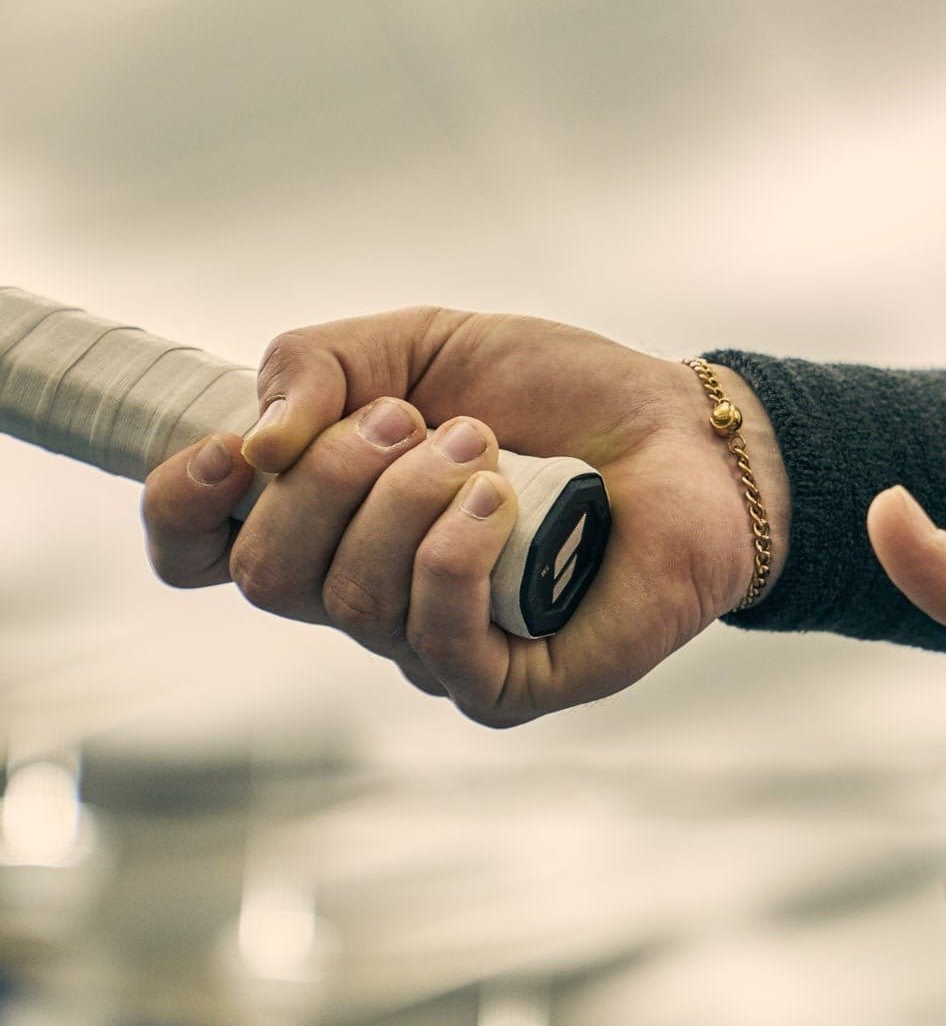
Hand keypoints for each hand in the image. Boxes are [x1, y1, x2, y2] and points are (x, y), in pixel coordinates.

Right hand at [141, 308, 788, 725]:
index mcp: (330, 518)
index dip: (185, 506)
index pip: (200, 551)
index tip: (237, 448)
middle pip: (269, 576)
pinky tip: (499, 505)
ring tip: (483, 448)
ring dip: (408, 500)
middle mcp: (367, 592)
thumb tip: (254, 443)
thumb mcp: (423, 342)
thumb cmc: (558, 396)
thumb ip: (315, 364)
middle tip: (415, 421)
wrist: (681, 437)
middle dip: (330, 481)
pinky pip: (435, 642)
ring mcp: (432, 644)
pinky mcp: (504, 683)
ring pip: (351, 602)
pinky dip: (453, 554)